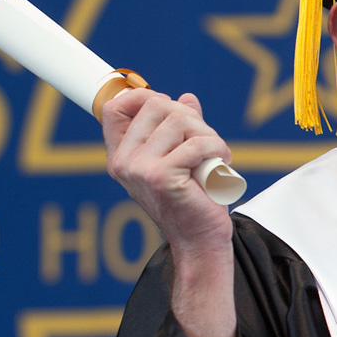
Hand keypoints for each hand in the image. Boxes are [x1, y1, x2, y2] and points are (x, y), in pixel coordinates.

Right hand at [102, 89, 234, 256]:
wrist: (199, 239)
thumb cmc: (193, 200)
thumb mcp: (183, 158)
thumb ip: (181, 129)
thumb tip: (187, 98)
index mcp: (121, 156)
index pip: (114, 107)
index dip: (143, 96)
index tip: (174, 110)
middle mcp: (123, 161)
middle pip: (156, 105)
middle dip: (190, 116)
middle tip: (206, 141)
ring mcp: (139, 169)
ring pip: (179, 120)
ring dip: (208, 134)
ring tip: (216, 155)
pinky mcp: (162, 177)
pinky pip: (196, 144)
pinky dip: (217, 149)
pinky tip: (222, 162)